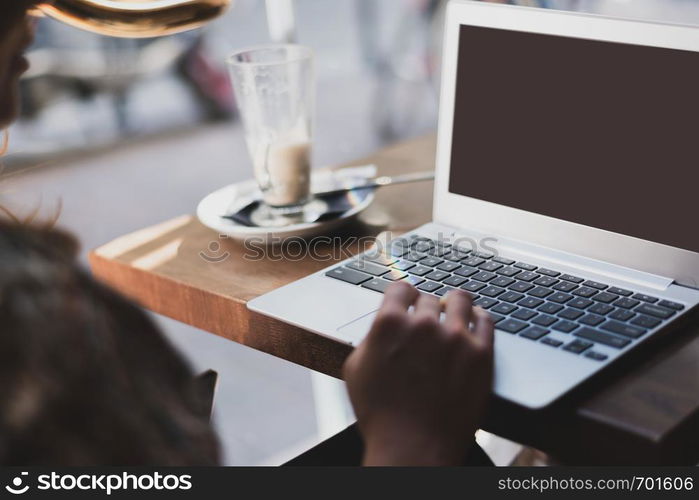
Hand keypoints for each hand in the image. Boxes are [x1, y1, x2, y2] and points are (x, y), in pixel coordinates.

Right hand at [343, 282, 493, 465]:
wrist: (414, 447)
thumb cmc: (382, 415)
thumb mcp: (356, 370)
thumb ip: (370, 338)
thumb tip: (382, 326)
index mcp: (389, 324)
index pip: (400, 288)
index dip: (403, 295)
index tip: (408, 301)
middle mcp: (423, 324)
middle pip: (429, 297)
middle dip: (426, 309)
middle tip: (427, 323)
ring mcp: (456, 337)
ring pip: (460, 300)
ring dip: (454, 305)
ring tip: (454, 314)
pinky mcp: (481, 353)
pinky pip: (485, 320)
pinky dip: (478, 318)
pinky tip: (474, 323)